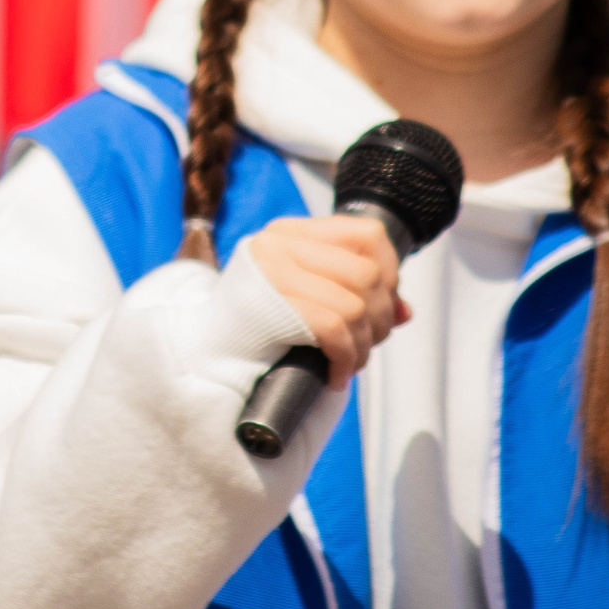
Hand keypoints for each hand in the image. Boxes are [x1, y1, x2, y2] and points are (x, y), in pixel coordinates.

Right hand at [248, 215, 411, 387]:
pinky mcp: (271, 307)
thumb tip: (405, 311)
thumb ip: (353, 295)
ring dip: (364, 345)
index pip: (368, 234)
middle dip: (380, 319)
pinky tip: (336, 375)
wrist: (203, 355)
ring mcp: (273, 273)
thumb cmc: (257, 328)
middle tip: (367, 344)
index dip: (389, 271)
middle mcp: (281, 244)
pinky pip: (335, 330)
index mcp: (292, 232)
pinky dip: (346, 359)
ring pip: (355, 305)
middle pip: (366, 275)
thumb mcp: (307, 297)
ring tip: (350, 363)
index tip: (381, 305)